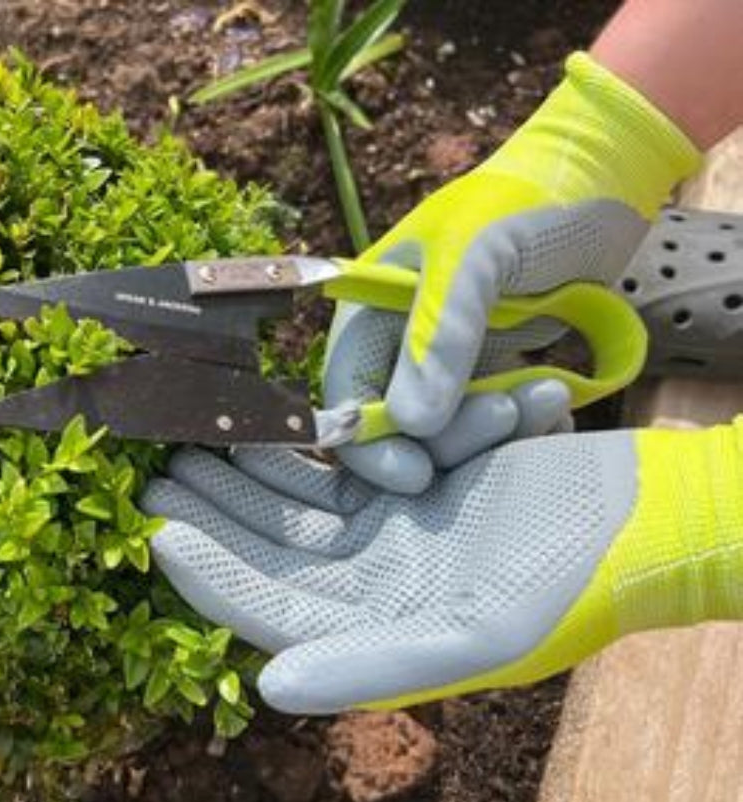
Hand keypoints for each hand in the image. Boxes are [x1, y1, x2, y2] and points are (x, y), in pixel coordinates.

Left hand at [141, 419, 742, 713]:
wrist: (647, 517)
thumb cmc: (572, 583)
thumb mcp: (474, 632)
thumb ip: (369, 666)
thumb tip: (266, 687)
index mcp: (382, 633)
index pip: (274, 612)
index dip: (213, 576)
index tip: (156, 534)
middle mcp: (376, 587)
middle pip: (272, 553)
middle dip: (214, 516)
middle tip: (152, 477)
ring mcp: (391, 533)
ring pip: (295, 506)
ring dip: (244, 475)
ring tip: (189, 441)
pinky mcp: (412, 486)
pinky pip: (335, 470)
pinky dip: (296, 448)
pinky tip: (257, 423)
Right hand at [334, 52, 699, 445]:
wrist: (598, 182)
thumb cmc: (523, 201)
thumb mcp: (474, 256)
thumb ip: (439, 336)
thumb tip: (412, 425)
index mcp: (369, 313)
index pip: (347, 398)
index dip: (372, 446)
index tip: (418, 475)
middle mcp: (401, 345)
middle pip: (404, 430)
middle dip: (457, 435)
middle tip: (513, 409)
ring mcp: (451, 363)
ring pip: (456, 435)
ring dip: (504, 430)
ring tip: (556, 394)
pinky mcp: (495, 372)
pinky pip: (500, 428)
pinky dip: (529, 432)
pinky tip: (560, 408)